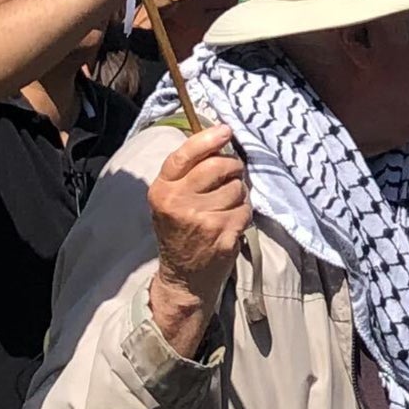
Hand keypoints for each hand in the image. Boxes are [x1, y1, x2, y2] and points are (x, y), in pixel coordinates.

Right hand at [148, 125, 249, 349]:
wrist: (184, 277)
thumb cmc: (179, 232)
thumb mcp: (170, 200)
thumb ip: (186, 173)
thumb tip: (217, 140)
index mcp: (162, 190)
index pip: (186, 154)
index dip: (209, 139)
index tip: (226, 131)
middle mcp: (179, 203)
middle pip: (218, 166)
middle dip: (232, 167)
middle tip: (232, 174)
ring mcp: (203, 220)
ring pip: (237, 187)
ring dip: (239, 193)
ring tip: (226, 205)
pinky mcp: (224, 234)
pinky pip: (245, 208)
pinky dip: (244, 212)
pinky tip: (231, 222)